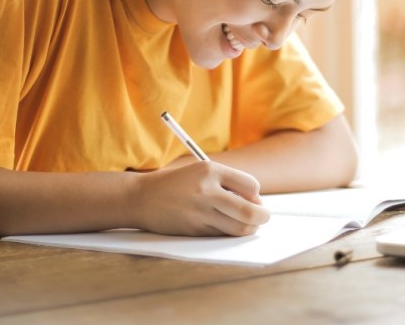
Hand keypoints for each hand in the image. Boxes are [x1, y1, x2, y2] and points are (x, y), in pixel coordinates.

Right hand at [130, 161, 269, 236]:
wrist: (141, 198)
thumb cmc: (175, 184)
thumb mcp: (200, 172)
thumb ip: (227, 183)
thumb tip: (256, 203)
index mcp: (210, 170)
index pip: (251, 185)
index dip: (256, 195)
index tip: (253, 199)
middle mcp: (206, 191)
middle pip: (250, 211)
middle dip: (262, 217)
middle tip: (263, 217)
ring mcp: (200, 212)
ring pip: (239, 227)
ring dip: (249, 228)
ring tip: (247, 224)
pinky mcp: (194, 230)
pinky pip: (222, 235)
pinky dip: (230, 233)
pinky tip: (226, 227)